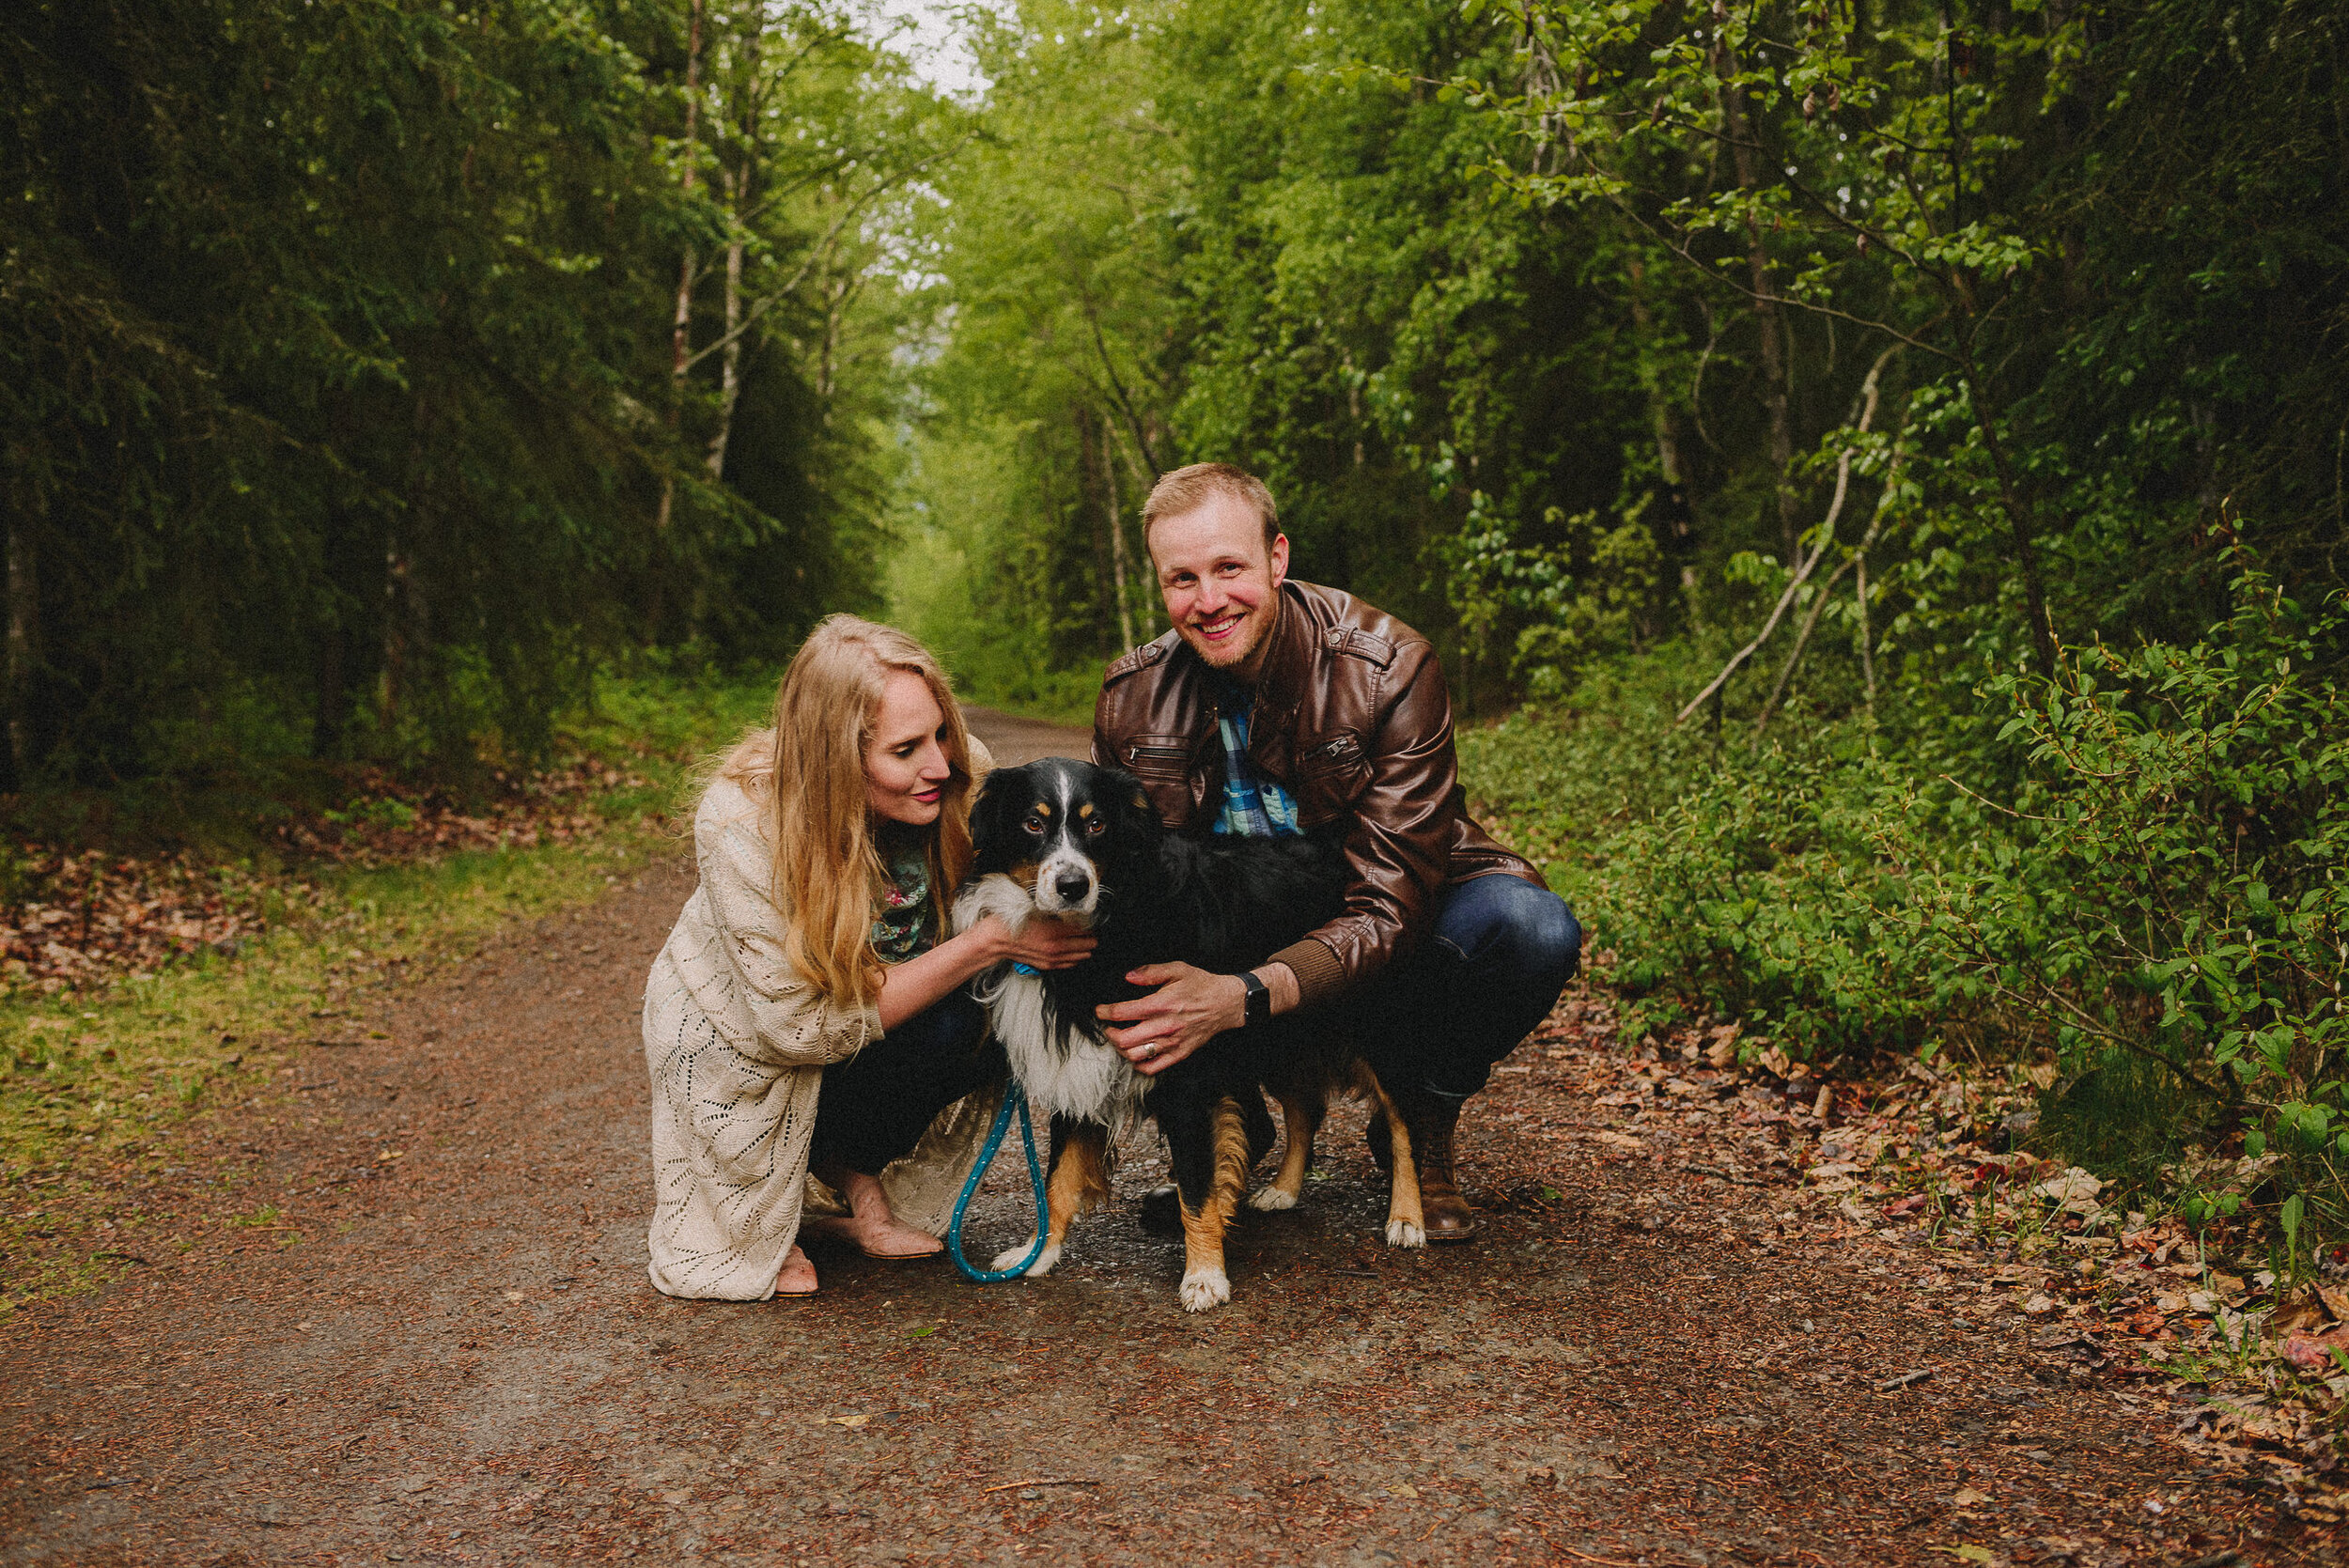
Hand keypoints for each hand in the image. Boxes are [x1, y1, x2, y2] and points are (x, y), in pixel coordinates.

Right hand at [977, 912, 1095, 971]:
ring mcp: (1052, 959)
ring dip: (1084, 948)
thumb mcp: (1035, 910)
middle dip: (1091, 937)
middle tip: (1091, 930)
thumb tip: (1070, 911)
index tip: (1091, 920)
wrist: (995, 940)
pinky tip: (1074, 952)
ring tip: (1085, 940)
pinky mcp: (1047, 965)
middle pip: (1087, 945)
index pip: (1084, 930)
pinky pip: (1069, 964)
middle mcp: (1056, 948)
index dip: (1090, 924)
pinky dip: (1075, 958)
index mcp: (1054, 932)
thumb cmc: (1011, 923)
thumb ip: (1055, 912)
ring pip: (1080, 957)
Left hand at [1095, 962, 1246, 1075]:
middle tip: (1108, 1027)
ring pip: (1135, 1055)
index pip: (1123, 1013)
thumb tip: (1128, 976)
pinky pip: (1153, 1067)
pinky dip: (1138, 1064)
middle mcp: (1165, 1026)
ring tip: (1120, 1040)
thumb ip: (1151, 972)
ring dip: (1121, 1049)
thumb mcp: (1177, 969)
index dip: (1105, 1012)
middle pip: (1124, 1039)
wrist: (1226, 1003)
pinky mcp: (1179, 1053)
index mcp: (1161, 1004)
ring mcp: (1172, 1042)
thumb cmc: (1201, 985)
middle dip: (1109, 1033)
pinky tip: (1136, 1053)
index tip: (1100, 1011)